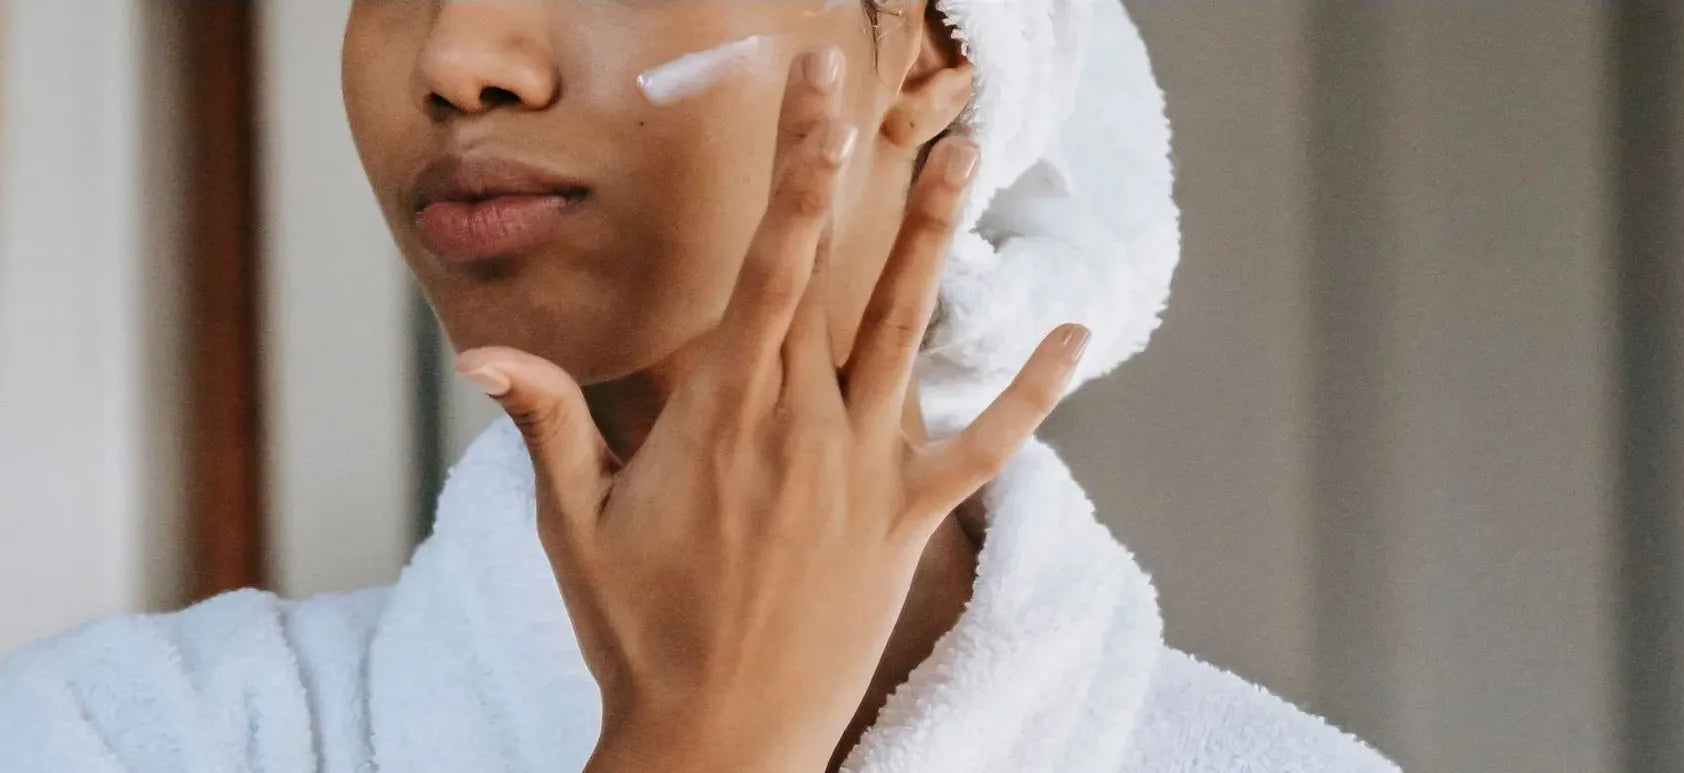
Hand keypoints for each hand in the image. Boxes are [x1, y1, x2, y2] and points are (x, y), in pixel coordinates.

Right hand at [455, 47, 1089, 772]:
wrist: (722, 742)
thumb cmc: (640, 634)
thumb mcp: (574, 528)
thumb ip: (548, 425)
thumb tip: (484, 352)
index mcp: (725, 412)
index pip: (768, 263)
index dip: (793, 169)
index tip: (807, 92)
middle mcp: (805, 425)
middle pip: (836, 274)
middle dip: (850, 170)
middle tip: (871, 87)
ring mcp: (866, 472)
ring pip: (910, 333)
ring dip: (937, 242)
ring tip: (965, 156)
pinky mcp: (908, 522)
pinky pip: (983, 446)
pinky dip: (1029, 393)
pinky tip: (1070, 337)